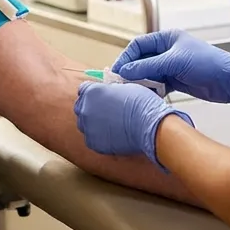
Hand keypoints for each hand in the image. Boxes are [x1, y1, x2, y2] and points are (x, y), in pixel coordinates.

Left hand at [74, 81, 192, 168]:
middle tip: (105, 111)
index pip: (83, 89)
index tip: (100, 97)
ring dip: (93, 123)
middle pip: (81, 106)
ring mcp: (87, 127)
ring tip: (109, 125)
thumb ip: (111, 90)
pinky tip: (112, 135)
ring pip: (84, 124)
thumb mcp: (125, 87)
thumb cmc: (142, 103)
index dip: (93, 92)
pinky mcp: (93, 143)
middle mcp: (85, 108)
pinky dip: (99, 137)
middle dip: (90, 107)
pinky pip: (91, 138)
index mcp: (92, 91)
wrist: (149, 126)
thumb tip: (110, 93)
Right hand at [113, 29, 229, 103]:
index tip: (116, 72)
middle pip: (141, 60)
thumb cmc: (208, 63)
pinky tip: (146, 96)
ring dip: (140, 82)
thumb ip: (148, 66)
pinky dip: (151, 90)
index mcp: (167, 39)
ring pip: (148, 74)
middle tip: (120, 84)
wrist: (229, 80)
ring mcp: (171, 66)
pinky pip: (157, 85)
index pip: (138, 45)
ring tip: (131, 92)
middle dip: (130, 72)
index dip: (126, 58)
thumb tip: (125, 71)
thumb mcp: (174, 62)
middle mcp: (167, 51)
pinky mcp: (176, 80)